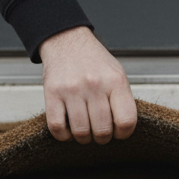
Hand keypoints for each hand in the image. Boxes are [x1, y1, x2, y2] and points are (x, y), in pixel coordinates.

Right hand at [38, 26, 136, 143]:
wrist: (66, 40)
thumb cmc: (93, 61)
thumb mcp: (116, 73)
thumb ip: (122, 99)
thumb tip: (122, 130)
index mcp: (115, 80)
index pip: (126, 121)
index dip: (123, 133)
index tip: (118, 132)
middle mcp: (94, 84)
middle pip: (102, 131)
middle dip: (102, 138)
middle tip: (98, 131)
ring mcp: (72, 89)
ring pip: (80, 132)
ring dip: (83, 138)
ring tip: (84, 130)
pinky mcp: (52, 93)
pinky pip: (57, 127)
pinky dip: (63, 135)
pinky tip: (67, 128)